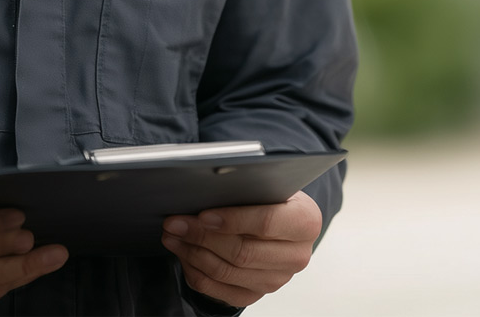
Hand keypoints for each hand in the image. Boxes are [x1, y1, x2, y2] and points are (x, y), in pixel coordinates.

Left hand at [161, 190, 321, 306]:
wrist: (282, 222)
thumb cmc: (272, 197)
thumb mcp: (269, 184)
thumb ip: (246, 187)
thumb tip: (207, 188)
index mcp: (306, 222)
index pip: (267, 222)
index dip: (233, 220)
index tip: (203, 215)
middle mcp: (296, 256)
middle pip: (242, 252)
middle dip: (202, 236)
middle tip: (175, 223)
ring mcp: (276, 279)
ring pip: (226, 272)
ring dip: (192, 253)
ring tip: (173, 235)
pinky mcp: (256, 294)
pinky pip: (218, 290)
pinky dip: (196, 272)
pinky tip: (183, 254)